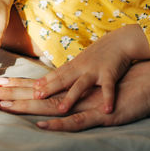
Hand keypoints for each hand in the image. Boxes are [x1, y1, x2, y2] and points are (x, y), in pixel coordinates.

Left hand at [34, 24, 149, 113]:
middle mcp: (80, 68)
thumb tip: (47, 82)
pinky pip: (108, 88)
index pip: (53, 75)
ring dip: (71, 97)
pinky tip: (106, 110)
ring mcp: (94, 71)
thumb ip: (67, 72)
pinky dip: (108, 98)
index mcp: (72, 66)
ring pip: (80, 85)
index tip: (28, 90)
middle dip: (47, 89)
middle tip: (34, 98)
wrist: (121, 40)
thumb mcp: (81, 61)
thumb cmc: (100, 53)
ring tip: (61, 109)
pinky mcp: (110, 74)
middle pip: (61, 80)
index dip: (40, 83)